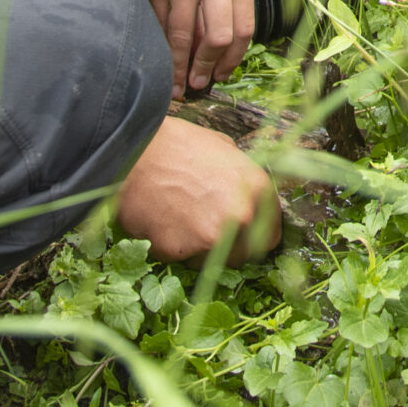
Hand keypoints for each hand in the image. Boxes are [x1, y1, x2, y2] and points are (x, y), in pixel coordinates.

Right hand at [116, 0, 271, 96]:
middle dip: (207, 66)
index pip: (244, 24)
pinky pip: (162, 23)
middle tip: (200, 83)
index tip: (224, 74)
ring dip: (180, 65)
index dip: (234, 57)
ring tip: (179, 84)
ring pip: (184, 34)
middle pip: (217, 35)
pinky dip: (163, 45)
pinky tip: (163, 59)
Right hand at [117, 117, 281, 263]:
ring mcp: (209, 237)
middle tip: (205, 230)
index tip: (243, 236)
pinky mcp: (177, 250)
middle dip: (227, 248)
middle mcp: (240, 217)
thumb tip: (247, 197)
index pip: (271, 235)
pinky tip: (160, 220)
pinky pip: (177, 258)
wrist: (136, 149)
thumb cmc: (180, 144)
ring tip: (178, 219)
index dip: (255, 236)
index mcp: (257, 190)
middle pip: (243, 255)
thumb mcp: (224, 150)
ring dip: (197, 250)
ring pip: (209, 262)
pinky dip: (169, 246)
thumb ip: (241, 180)